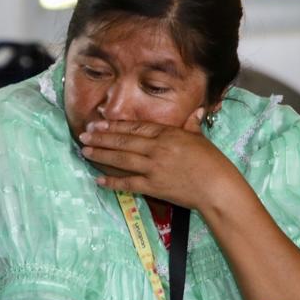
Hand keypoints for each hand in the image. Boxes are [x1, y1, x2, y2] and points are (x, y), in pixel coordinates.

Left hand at [78, 111, 238, 210]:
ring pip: (121, 160)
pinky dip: (112, 182)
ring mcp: (153, 168)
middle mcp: (157, 149)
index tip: (98, 123)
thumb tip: (196, 111)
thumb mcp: (200, 138)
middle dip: (100, 138)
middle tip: (83, 135)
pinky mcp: (153, 187)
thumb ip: (192, 125)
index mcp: (167, 134)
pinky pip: (128, 183)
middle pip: (123, 142)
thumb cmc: (213, 162)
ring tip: (85, 152)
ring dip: (101, 155)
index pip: (135, 128)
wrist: (217, 187)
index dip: (114, 126)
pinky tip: (99, 180)